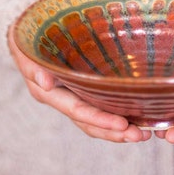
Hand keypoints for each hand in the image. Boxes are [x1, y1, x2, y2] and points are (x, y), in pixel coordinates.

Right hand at [7, 24, 151, 142]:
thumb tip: (46, 84)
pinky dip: (118, 116)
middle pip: (91, 123)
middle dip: (115, 132)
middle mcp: (65, 100)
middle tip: (141, 135)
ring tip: (144, 133)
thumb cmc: (32, 42)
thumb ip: (34, 67)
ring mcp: (76, 98)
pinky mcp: (85, 92)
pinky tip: (137, 118)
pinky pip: (101, 109)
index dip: (100, 119)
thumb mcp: (29, 51)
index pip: (78, 111)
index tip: (123, 124)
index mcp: (52, 94)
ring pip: (97, 121)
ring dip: (120, 130)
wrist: (33, 39)